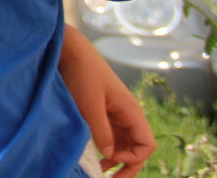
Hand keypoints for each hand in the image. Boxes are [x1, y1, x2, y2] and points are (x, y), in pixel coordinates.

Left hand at [60, 26, 155, 174]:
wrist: (69, 49)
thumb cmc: (82, 72)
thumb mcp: (89, 103)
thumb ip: (100, 130)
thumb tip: (109, 154)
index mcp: (131, 111)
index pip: (146, 144)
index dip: (134, 158)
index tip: (112, 159)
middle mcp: (127, 114)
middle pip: (136, 148)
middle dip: (127, 165)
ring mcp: (115, 113)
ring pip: (123, 143)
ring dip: (115, 159)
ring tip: (99, 171)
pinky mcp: (102, 111)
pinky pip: (110, 134)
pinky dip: (105, 147)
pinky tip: (93, 155)